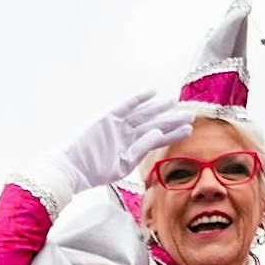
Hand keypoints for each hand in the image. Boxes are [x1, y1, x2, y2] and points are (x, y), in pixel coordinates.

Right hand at [38, 92, 197, 199]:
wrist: (73, 167)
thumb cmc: (95, 172)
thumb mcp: (123, 164)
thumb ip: (141, 148)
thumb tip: (159, 132)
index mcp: (133, 149)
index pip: (157, 138)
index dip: (173, 132)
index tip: (189, 128)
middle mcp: (128, 136)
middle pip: (154, 123)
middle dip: (172, 118)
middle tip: (190, 113)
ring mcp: (119, 126)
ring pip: (144, 113)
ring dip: (160, 107)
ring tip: (175, 101)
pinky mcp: (109, 118)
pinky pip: (127, 105)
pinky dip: (140, 99)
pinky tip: (153, 92)